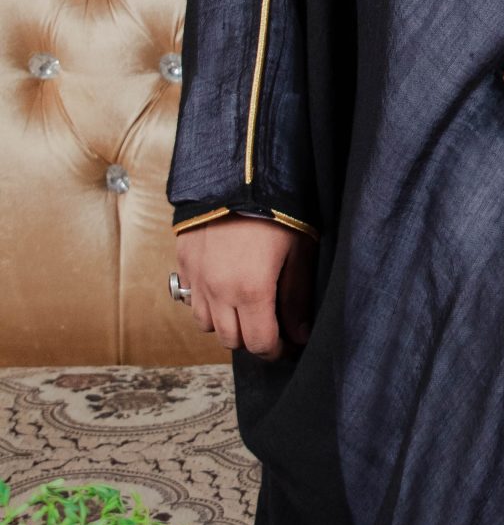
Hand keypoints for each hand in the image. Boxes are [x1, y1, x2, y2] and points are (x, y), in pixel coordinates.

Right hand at [175, 217, 314, 359]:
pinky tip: (224, 289)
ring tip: (246, 308)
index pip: (260, 344)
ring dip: (227, 324)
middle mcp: (219, 291)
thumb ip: (296, 298)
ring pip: (207, 325)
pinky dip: (207, 304)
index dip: (277, 351)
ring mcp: (196, 278)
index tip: (288, 345)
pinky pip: (190, 299)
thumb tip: (299, 334)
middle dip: (254, 340)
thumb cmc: (276, 210)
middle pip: (233, 340)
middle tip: (271, 326)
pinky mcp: (184, 263)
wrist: (237, 173)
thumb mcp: (298, 252)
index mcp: (251, 291)